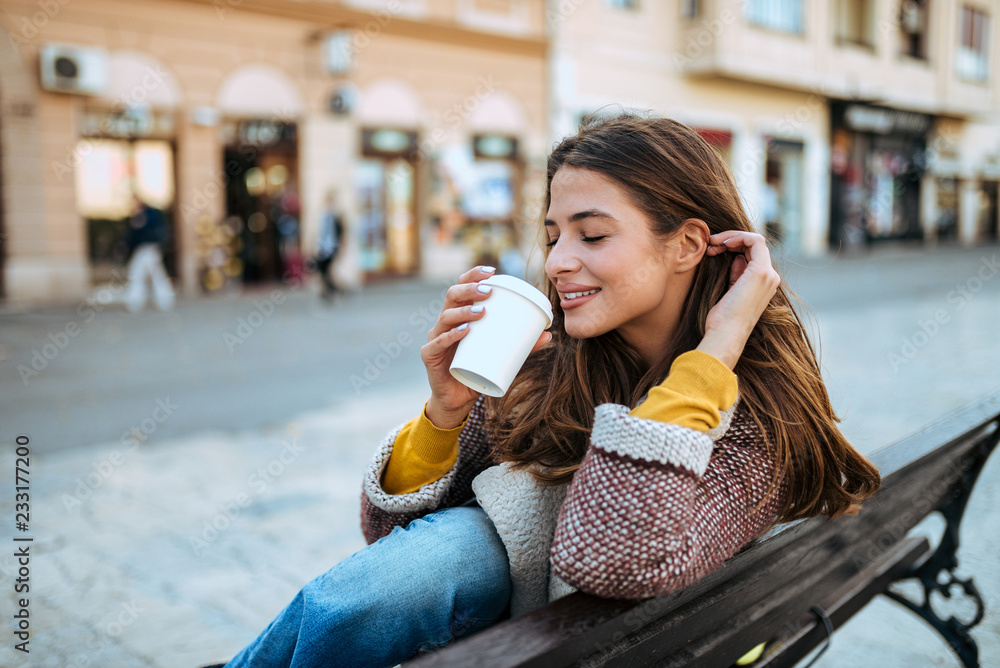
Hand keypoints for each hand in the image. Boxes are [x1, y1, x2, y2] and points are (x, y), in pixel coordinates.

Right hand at [421, 266, 551, 428]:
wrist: (457, 399)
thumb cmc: (477, 371)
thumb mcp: (501, 356)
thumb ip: (521, 346)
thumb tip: (548, 334)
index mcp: (459, 315)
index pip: (462, 287)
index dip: (473, 275)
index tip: (492, 272)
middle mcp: (445, 322)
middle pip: (453, 296)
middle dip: (470, 289)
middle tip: (489, 290)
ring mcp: (435, 337)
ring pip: (445, 317)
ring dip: (464, 311)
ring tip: (482, 311)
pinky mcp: (429, 355)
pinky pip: (437, 343)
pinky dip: (450, 336)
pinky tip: (463, 332)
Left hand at [697, 231, 780, 369]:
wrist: (725, 334)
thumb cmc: (723, 318)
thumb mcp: (730, 291)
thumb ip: (737, 274)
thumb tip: (737, 258)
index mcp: (764, 283)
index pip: (753, 254)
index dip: (733, 246)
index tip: (712, 250)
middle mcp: (770, 278)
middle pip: (754, 245)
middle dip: (730, 240)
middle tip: (710, 245)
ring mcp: (768, 274)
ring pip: (755, 240)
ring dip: (732, 237)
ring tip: (713, 243)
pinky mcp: (760, 272)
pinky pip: (754, 241)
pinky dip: (737, 237)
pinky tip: (722, 244)